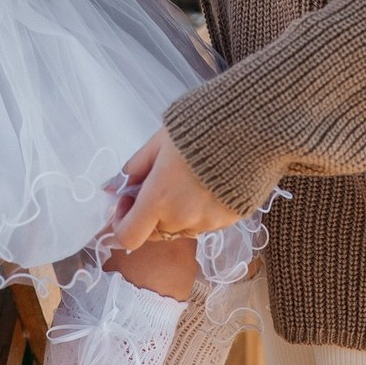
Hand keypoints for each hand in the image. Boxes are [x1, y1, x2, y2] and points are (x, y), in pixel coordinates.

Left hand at [111, 127, 240, 250]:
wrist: (253, 128)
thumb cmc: (201, 128)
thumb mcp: (159, 141)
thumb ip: (135, 167)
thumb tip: (112, 186)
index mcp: (159, 198)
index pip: (128, 236)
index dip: (121, 221)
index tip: (128, 199)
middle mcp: (182, 217)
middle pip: (156, 232)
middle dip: (150, 214)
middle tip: (159, 183)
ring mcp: (208, 222)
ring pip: (181, 228)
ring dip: (176, 213)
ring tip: (188, 180)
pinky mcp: (231, 220)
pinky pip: (206, 223)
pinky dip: (200, 211)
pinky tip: (209, 184)